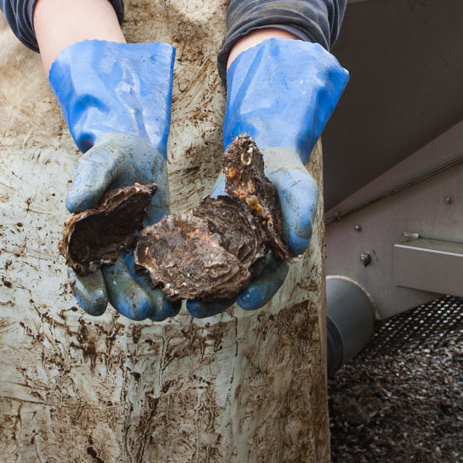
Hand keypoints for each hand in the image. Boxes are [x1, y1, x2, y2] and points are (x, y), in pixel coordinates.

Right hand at [49, 40, 179, 320]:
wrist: (141, 150)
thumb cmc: (114, 154)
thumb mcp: (102, 159)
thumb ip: (89, 178)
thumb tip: (73, 204)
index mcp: (87, 236)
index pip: (82, 268)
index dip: (87, 288)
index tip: (95, 303)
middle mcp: (109, 250)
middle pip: (115, 282)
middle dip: (126, 299)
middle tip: (141, 312)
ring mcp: (136, 251)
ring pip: (141, 283)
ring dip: (151, 299)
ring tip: (164, 311)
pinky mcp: (161, 247)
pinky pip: (165, 270)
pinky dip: (173, 284)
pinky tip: (185, 296)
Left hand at [190, 38, 347, 317]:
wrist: (258, 151)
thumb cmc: (284, 172)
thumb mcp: (299, 185)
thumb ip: (302, 211)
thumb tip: (298, 245)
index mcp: (275, 251)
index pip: (269, 277)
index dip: (260, 291)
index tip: (247, 301)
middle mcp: (249, 255)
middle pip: (233, 285)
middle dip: (217, 300)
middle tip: (197, 311)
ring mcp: (225, 245)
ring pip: (209, 274)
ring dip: (192, 288)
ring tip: (175, 299)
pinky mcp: (204, 231)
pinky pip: (190, 250)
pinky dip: (177, 260)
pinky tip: (160, 266)